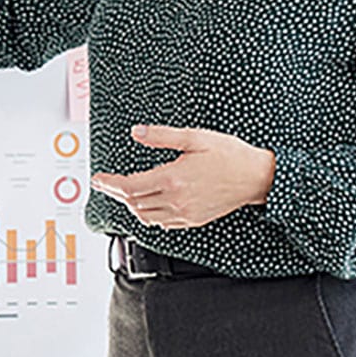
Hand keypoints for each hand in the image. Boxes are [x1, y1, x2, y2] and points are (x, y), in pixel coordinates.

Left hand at [91, 124, 276, 229]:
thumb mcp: (195, 137)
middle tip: (106, 183)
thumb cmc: (230, 155)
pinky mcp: (193, 220)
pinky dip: (149, 215)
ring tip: (125, 193)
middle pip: (134, 203)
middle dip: (116, 193)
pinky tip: (149, 204)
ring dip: (131, 205)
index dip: (110, 184)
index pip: (130, 186)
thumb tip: (136, 133)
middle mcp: (176, 200)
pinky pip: (162, 223)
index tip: (98, 179)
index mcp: (173, 178)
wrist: (256, 177)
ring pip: (145, 217)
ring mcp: (185, 213)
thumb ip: (162, 136)